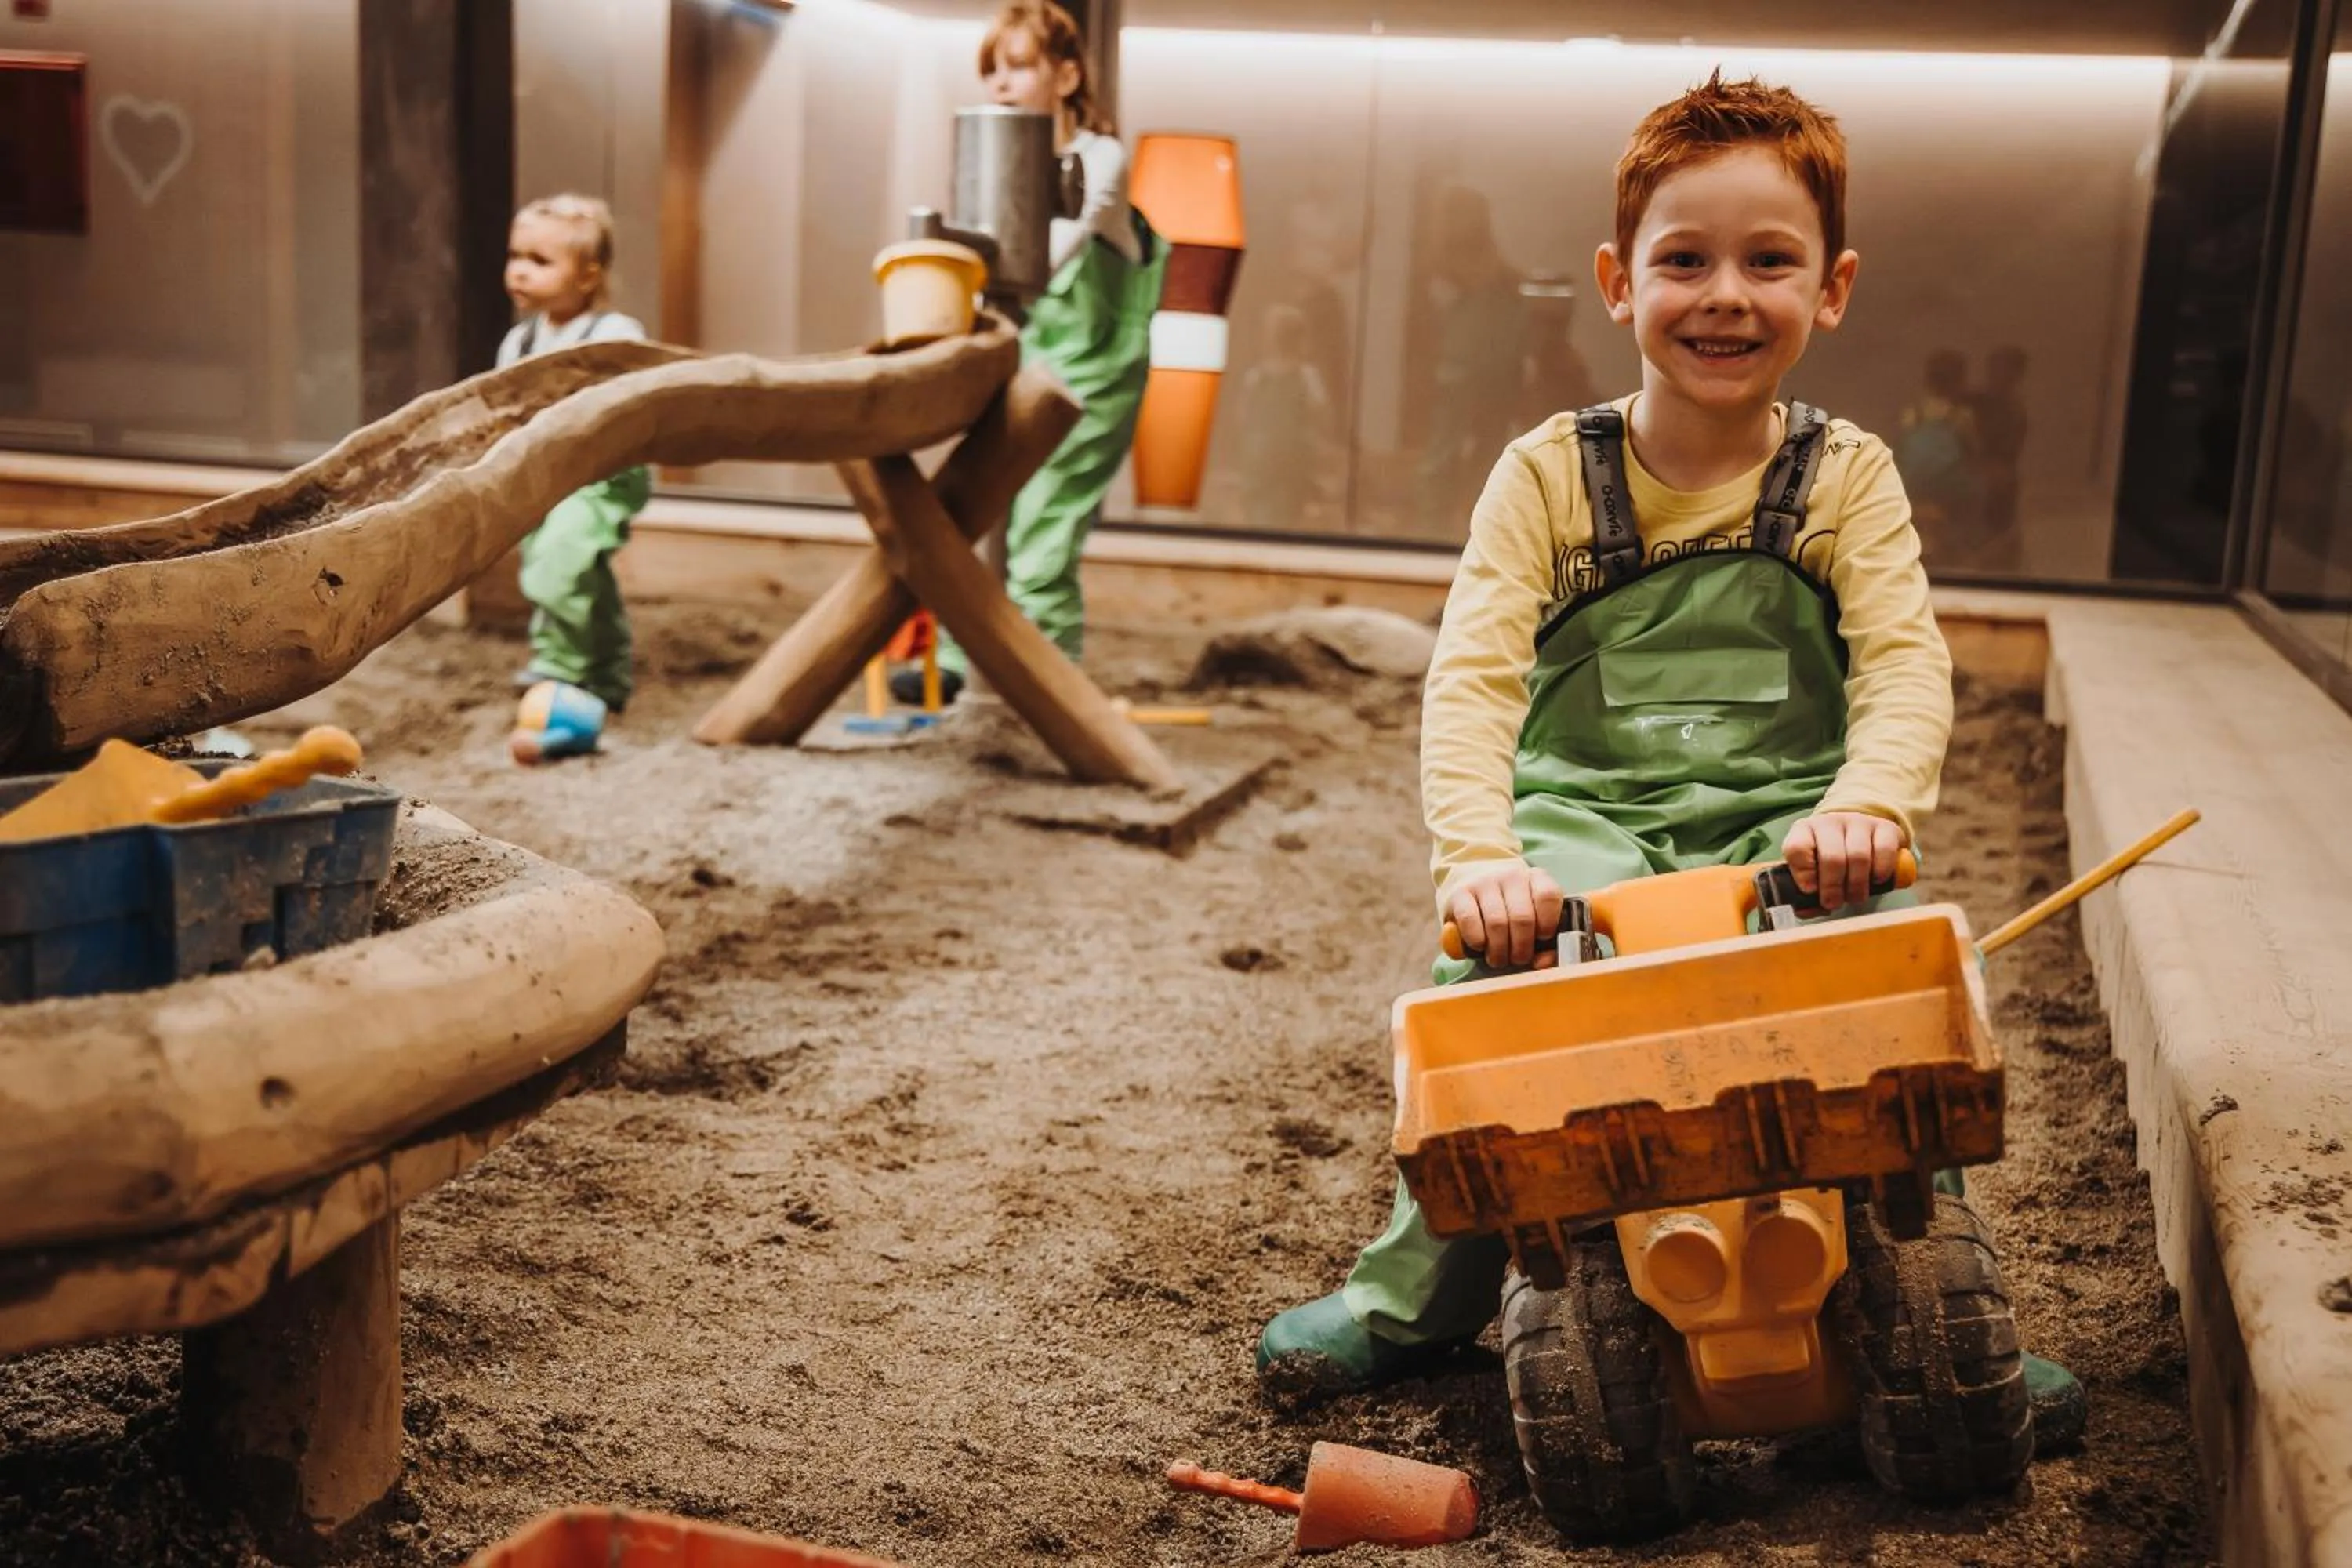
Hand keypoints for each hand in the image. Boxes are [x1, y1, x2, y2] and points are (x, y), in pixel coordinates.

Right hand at [1447, 862, 1564, 968]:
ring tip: (1498, 959)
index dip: (1548, 923)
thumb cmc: (1508, 908)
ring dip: (1499, 951)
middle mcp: (1510, 875)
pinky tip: (1480, 945)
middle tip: (1517, 959)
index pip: (1548, 896)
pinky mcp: (1459, 892)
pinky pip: (1470, 921)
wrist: (1472, 881)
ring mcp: (1483, 881)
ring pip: (1497, 923)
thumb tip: (1542, 962)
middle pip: (1522, 918)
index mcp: (1535, 878)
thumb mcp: (1531, 916)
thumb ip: (1546, 943)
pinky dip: (1477, 941)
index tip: (1542, 938)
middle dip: (1521, 949)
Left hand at [1783, 812, 1904, 910]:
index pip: (1797, 848)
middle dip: (1833, 887)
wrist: (1857, 835)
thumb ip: (1805, 894)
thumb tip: (1806, 910)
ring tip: (1854, 897)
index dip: (1803, 873)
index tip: (1810, 890)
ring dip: (1857, 885)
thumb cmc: (1828, 858)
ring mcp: (1858, 822)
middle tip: (1834, 903)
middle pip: (1831, 857)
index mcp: (1804, 831)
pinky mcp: (1884, 827)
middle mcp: (1830, 822)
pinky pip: (1884, 850)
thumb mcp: (1811, 871)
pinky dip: (1881, 871)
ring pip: (1858, 856)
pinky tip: (1875, 880)